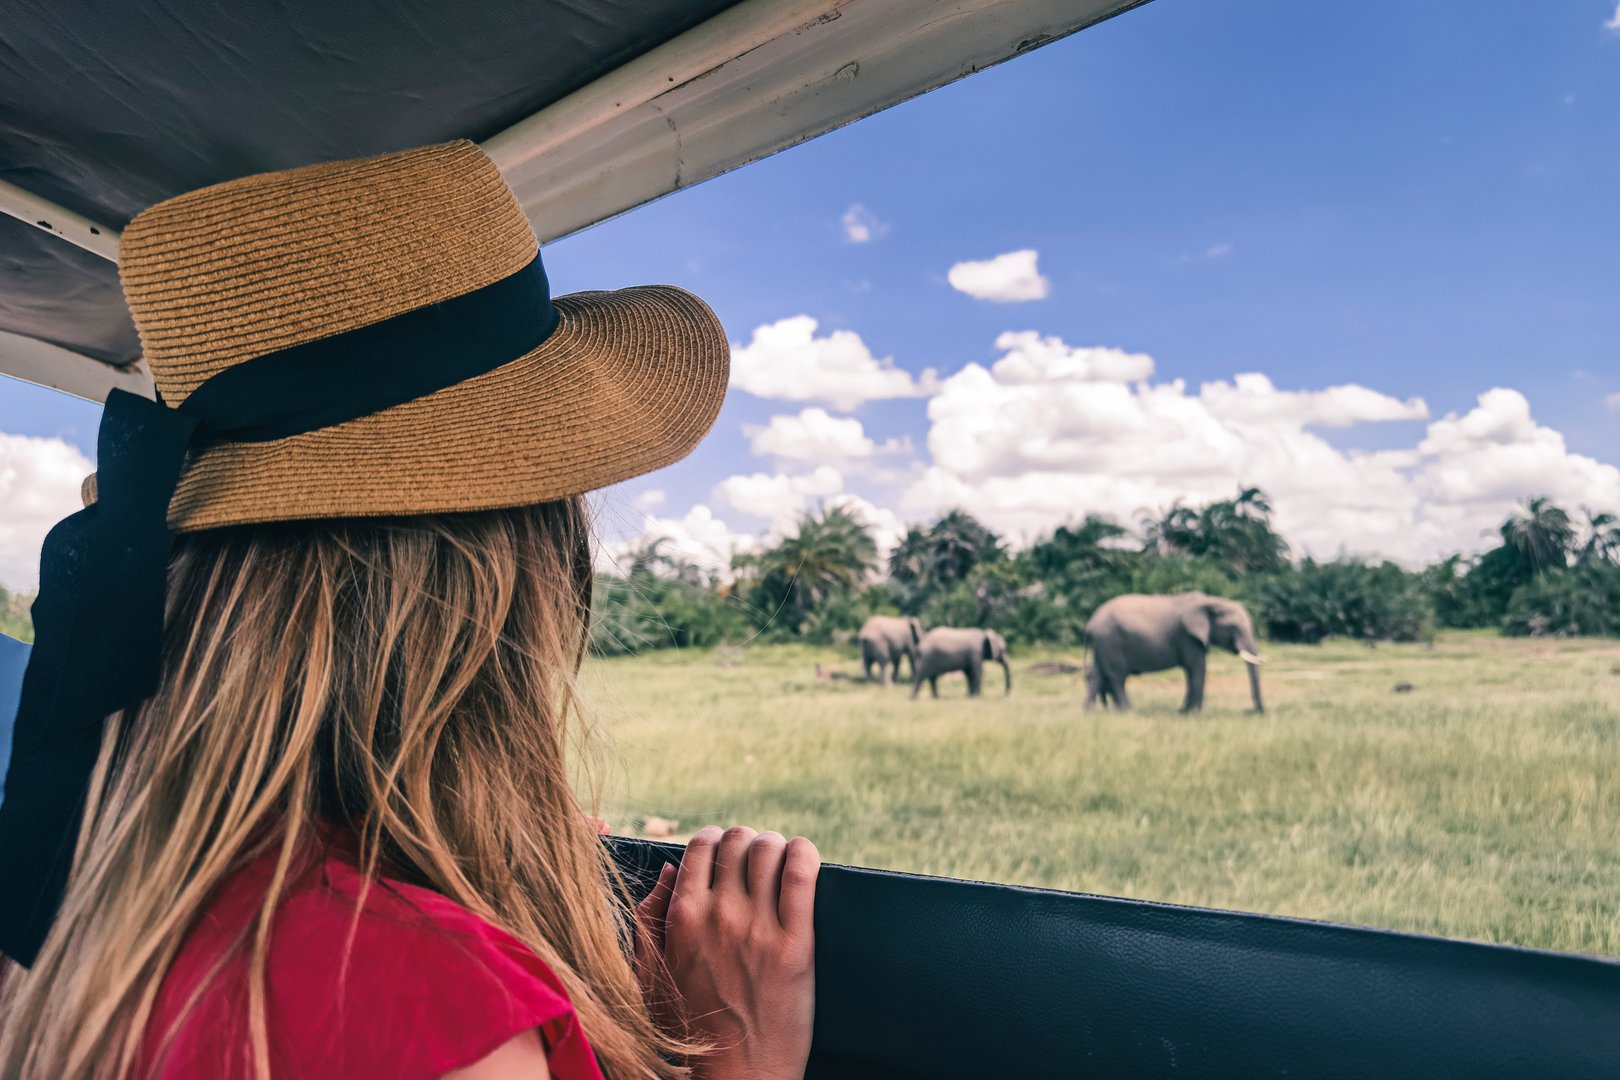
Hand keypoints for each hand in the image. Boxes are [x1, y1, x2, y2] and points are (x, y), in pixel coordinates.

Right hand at [635, 826, 819, 1079]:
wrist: (735, 1078)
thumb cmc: (691, 1030)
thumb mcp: (651, 974)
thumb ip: (651, 919)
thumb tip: (670, 871)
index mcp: (682, 918)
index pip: (702, 844)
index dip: (718, 840)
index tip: (729, 854)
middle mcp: (717, 915)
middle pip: (739, 840)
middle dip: (750, 843)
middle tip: (759, 862)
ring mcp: (756, 929)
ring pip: (770, 849)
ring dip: (778, 848)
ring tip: (783, 865)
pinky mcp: (794, 946)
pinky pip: (802, 876)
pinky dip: (806, 855)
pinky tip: (805, 860)